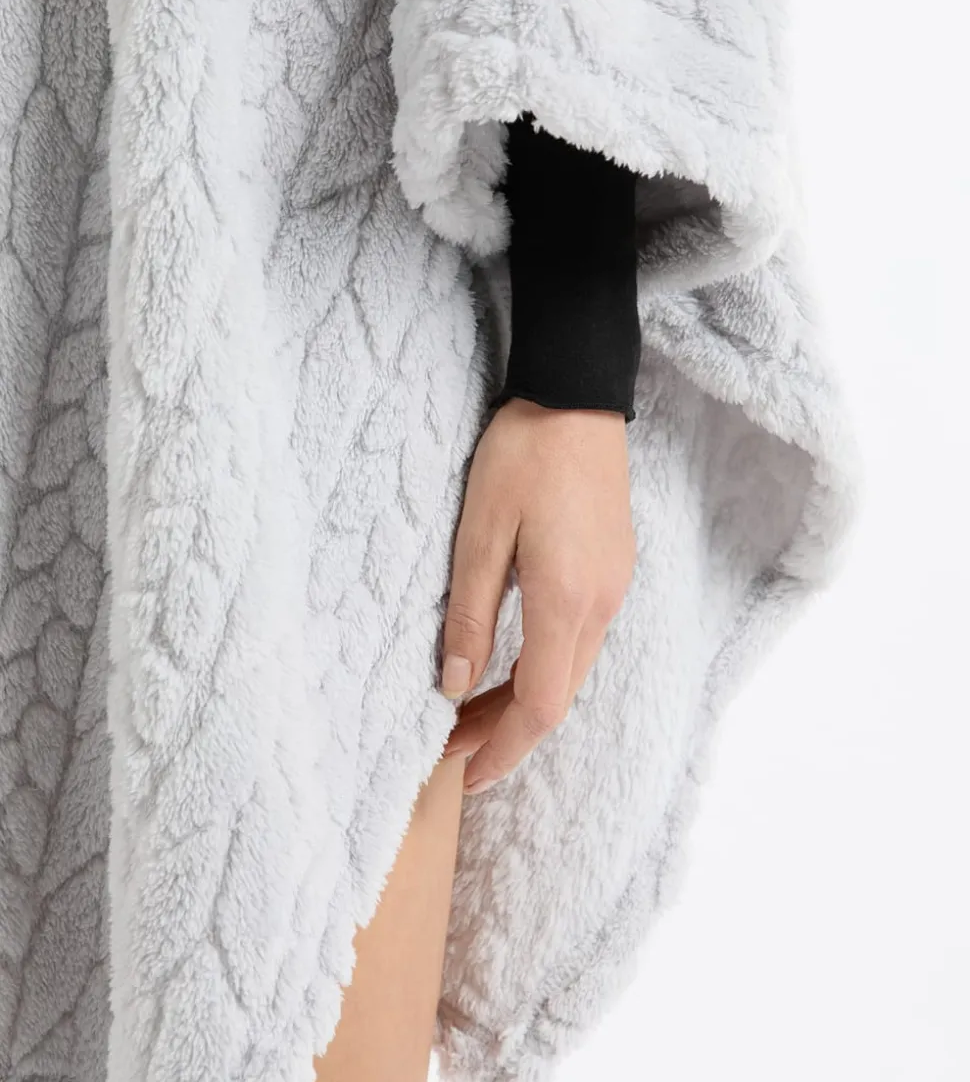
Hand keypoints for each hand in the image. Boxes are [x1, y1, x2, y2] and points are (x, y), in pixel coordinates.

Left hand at [439, 397, 636, 793]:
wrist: (577, 396)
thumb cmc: (522, 455)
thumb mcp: (479, 532)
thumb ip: (470, 616)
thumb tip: (453, 687)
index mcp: (567, 600)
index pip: (540, 707)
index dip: (501, 750)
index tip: (462, 776)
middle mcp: (602, 604)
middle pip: (558, 697)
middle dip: (504, 734)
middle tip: (449, 749)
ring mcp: (615, 588)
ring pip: (571, 671)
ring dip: (522, 702)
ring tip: (467, 713)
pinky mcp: (613, 570)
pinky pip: (581, 642)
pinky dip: (542, 669)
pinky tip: (509, 665)